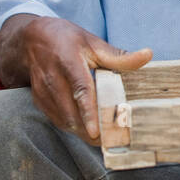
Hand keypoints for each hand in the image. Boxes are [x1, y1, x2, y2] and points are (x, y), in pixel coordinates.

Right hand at [18, 17, 151, 141]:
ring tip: (101, 139)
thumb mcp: (93, 43)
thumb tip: (148, 56)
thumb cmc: (69, 41)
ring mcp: (42, 90)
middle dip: (89, 129)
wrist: (32, 39)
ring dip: (81, 131)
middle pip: (70, 110)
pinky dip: (72, 127)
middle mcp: (52, 77)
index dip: (88, 112)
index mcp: (68, 60)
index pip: (80, 89)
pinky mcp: (38, 100)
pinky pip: (56, 119)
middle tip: (109, 140)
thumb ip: (119, 56)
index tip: (96, 131)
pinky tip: (86, 130)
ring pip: (62, 119)